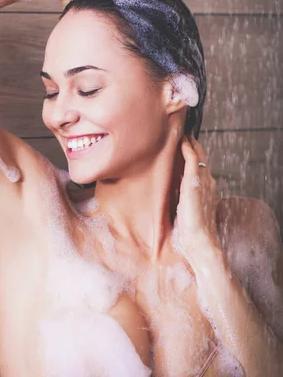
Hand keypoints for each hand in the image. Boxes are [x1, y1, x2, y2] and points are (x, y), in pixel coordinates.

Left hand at [174, 135, 220, 263]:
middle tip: (185, 133)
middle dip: (194, 145)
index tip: (185, 145)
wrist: (201, 244)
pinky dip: (189, 149)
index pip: (200, 168)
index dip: (194, 155)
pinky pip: (194, 160)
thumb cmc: (192, 234)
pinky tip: (183, 141)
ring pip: (199, 156)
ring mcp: (204, 182)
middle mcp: (208, 183)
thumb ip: (181, 201)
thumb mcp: (186, 213)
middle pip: (202, 158)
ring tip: (183, 132)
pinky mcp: (195, 183)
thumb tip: (169, 194)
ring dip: (191, 143)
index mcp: (205, 191)